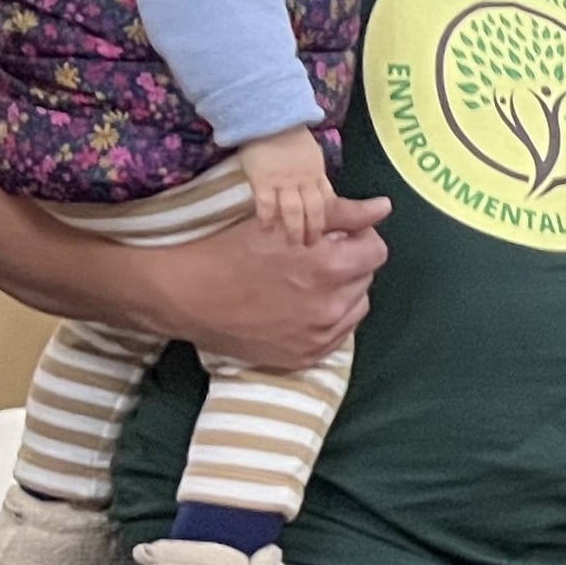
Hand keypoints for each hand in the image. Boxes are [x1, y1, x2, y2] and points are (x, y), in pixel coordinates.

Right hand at [167, 199, 387, 370]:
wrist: (182, 295)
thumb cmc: (228, 249)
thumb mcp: (282, 222)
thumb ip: (340, 212)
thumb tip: (383, 207)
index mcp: (328, 266)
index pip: (376, 250)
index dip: (358, 238)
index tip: (336, 236)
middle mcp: (330, 305)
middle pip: (365, 278)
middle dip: (348, 264)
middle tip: (315, 257)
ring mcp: (318, 335)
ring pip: (355, 307)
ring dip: (341, 292)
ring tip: (307, 283)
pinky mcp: (305, 357)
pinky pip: (338, 335)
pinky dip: (328, 320)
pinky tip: (300, 307)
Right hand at [237, 127, 334, 243]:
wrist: (268, 117)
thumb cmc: (287, 134)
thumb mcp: (310, 154)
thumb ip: (313, 174)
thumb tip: (317, 189)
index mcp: (316, 173)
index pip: (327, 200)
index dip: (327, 218)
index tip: (328, 233)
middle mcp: (304, 180)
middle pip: (314, 210)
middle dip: (314, 230)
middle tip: (311, 245)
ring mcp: (283, 181)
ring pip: (293, 210)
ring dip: (294, 228)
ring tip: (292, 243)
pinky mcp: (262, 179)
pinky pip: (266, 203)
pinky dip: (267, 217)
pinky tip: (266, 229)